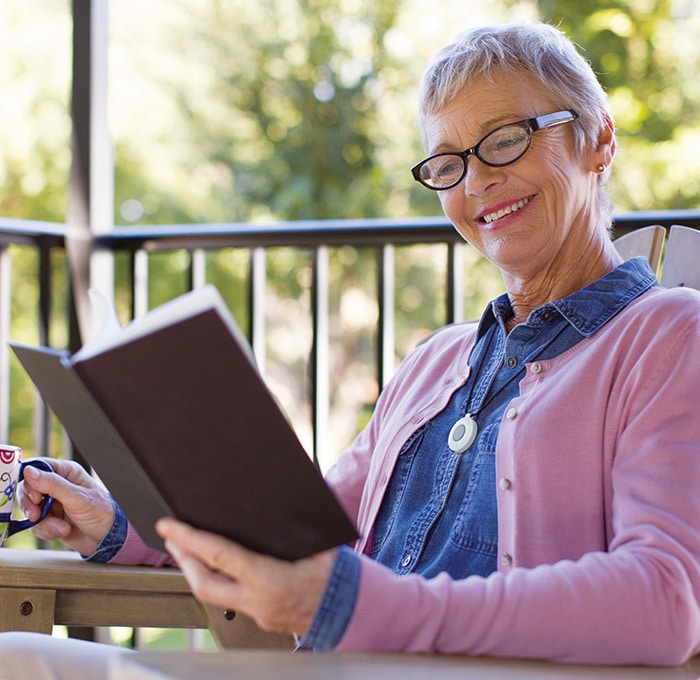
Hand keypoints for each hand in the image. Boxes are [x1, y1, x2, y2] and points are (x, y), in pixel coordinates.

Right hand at [18, 458, 114, 556]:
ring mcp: (52, 502)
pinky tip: (62, 531)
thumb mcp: (77, 498)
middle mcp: (58, 485)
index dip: (30, 482)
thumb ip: (53, 485)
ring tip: (61, 527)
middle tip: (37, 515)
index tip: (35, 497)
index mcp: (67, 472)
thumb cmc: (100, 512)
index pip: (38, 468)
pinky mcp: (50, 518)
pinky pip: (36, 524)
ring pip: (30, 509)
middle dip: (31, 505)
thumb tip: (29, 471)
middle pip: (28, 489)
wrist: (106, 539)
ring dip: (43, 522)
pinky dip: (47, 530)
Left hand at [156, 517, 335, 636]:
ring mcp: (257, 614)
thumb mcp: (320, 544)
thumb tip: (283, 494)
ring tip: (187, 550)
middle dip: (183, 559)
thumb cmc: (340, 579)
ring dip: (197, 571)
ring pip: (213, 596)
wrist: (352, 612)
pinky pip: (230, 601)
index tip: (169, 526)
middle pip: (204, 583)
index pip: (219, 556)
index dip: (190, 539)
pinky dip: (218, 581)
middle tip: (171, 537)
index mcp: (270, 580)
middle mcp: (258, 602)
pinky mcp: (260, 619)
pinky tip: (218, 568)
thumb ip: (297, 524)